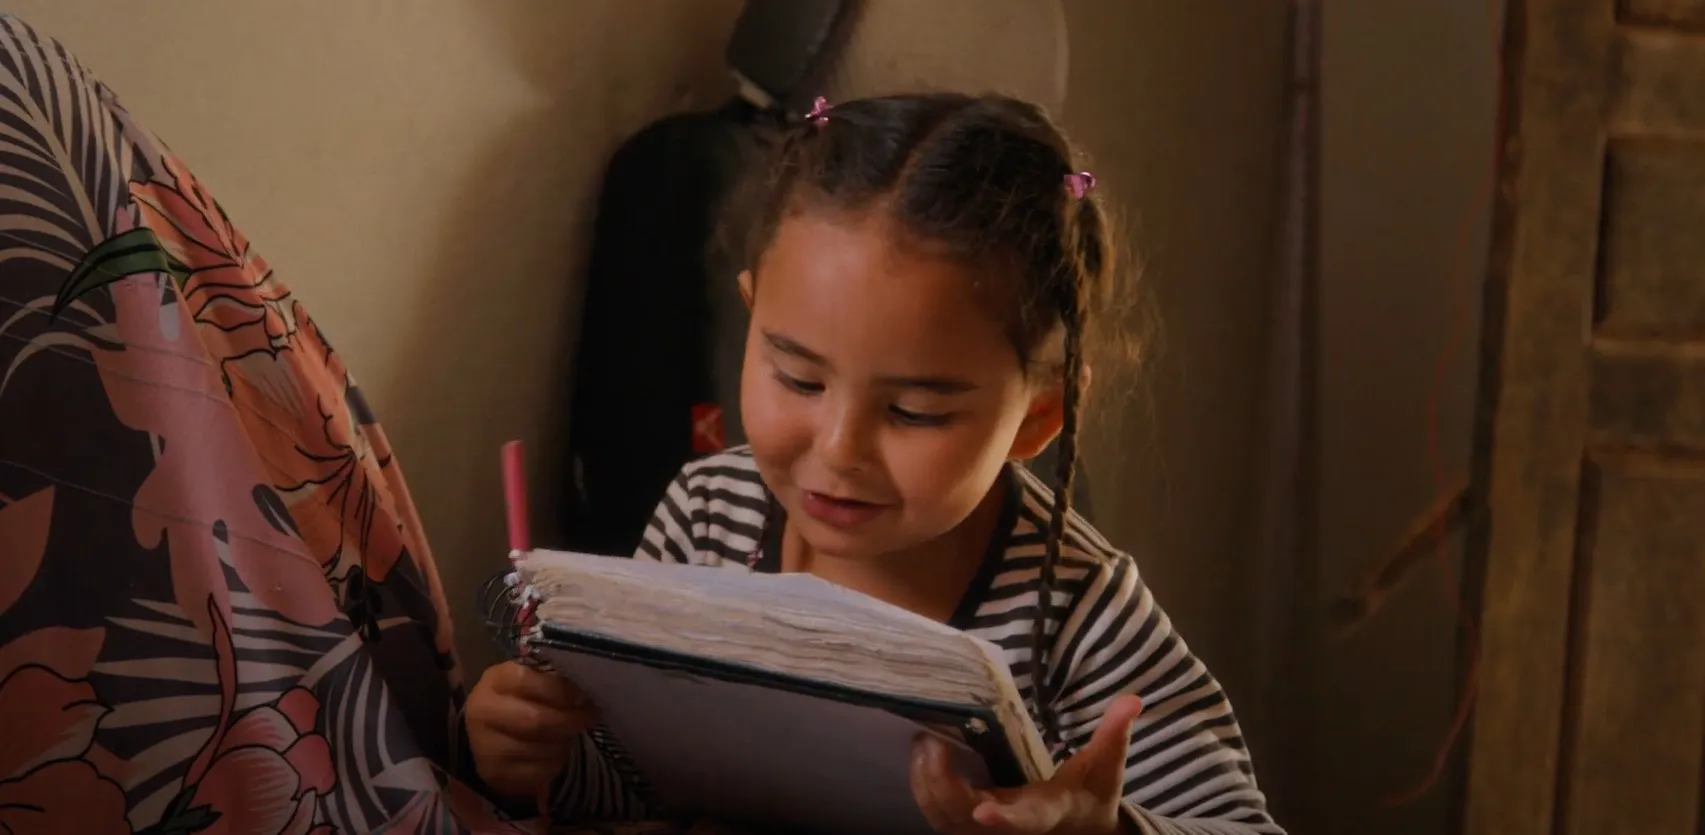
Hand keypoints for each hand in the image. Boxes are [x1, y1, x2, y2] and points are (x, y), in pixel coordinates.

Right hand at [467, 660, 598, 801]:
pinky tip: (555, 752)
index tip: (582, 696)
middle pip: (536, 720)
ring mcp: (486, 746)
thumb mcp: (529, 679)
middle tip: (590, 717)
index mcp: (495, 680)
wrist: (486, 733)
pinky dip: (555, 762)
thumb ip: (552, 679)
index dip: (560, 690)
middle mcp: (483, 712)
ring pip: (541, 748)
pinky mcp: (495, 773)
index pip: (527, 681)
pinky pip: (539, 771)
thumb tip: (583, 690)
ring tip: (569, 734)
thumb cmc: (518, 698)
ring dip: (564, 742)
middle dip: (570, 720)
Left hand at [910, 695, 1143, 834]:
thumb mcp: (1106, 767)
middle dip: (942, 785)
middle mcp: (1010, 830)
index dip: (1003, 818)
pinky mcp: (968, 826)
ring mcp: (986, 831)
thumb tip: (1133, 699)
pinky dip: (924, 787)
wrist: (1079, 830)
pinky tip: (923, 753)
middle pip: (963, 820)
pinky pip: (936, 814)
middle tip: (931, 740)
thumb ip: (1114, 734)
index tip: (983, 812)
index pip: (1024, 821)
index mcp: (1045, 813)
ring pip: (942, 818)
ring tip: (924, 740)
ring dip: (926, 783)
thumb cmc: (1091, 796)